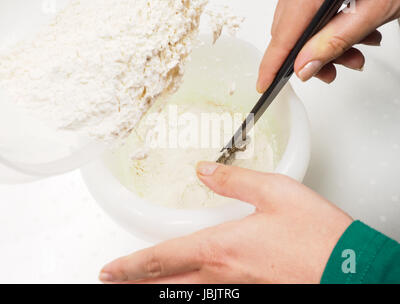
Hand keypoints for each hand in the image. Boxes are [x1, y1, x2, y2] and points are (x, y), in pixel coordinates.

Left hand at [99, 162, 352, 283]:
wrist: (351, 270)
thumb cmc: (317, 236)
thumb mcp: (275, 192)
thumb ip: (234, 180)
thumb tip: (205, 171)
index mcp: (221, 247)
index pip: (162, 258)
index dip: (131, 265)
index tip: (110, 269)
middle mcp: (223, 275)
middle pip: (166, 286)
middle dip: (136, 285)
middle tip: (114, 283)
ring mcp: (239, 290)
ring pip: (186, 297)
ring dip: (160, 291)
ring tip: (142, 288)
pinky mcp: (256, 294)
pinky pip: (212, 299)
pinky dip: (192, 294)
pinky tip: (191, 288)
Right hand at [257, 0, 399, 90]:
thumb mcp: (375, 8)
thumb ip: (336, 40)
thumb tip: (304, 67)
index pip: (284, 33)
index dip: (272, 63)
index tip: (264, 85)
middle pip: (290, 30)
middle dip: (311, 56)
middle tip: (333, 71)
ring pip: (299, 24)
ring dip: (323, 44)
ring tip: (353, 51)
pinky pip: (307, 11)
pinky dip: (327, 27)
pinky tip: (351, 31)